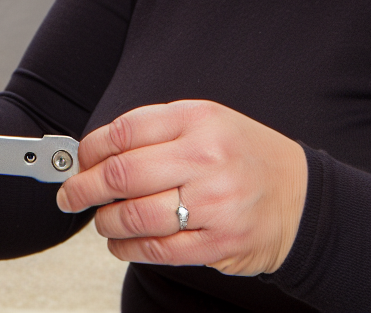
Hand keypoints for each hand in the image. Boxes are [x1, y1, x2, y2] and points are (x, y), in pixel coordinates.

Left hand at [56, 100, 306, 275]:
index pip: (125, 131)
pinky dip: (127, 248)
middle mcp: (205, 158)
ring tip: (100, 219)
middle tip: (70, 195)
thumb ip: (156, 131)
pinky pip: (157, 249)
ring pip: (134, 216)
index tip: (78, 159)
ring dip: (104, 221)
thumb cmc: (244, 155)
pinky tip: (120, 241)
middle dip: (84, 188)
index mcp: (198, 120)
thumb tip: (98, 151)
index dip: (90, 148)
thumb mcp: (206, 122)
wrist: (299, 197)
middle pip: (122, 174)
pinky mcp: (218, 243)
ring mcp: (213, 203)